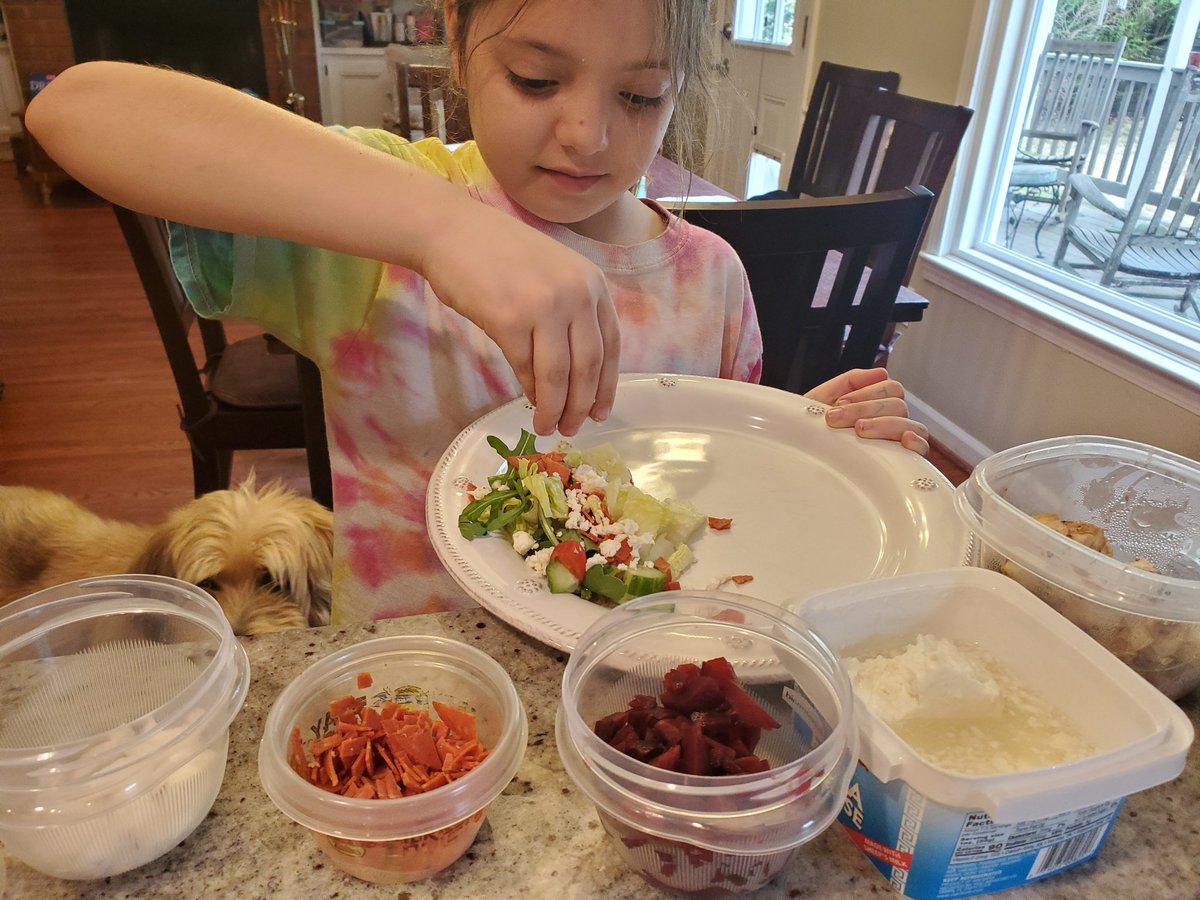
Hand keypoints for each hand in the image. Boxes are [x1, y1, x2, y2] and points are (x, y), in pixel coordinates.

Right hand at [421, 204, 620, 436]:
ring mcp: (545, 306)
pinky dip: (529, 391)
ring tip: (548, 426)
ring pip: (560, 375)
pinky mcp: (510, 320)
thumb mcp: (553, 275)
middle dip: (582, 405)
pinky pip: (526, 368)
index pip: (612, 346)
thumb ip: (570, 315)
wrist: (451, 231)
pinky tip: (528, 402)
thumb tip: (575, 376)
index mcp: (593, 283)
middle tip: (573, 428)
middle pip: (589, 366)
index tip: (600, 412)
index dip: (607, 386)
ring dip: (555, 408)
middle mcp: (577, 294)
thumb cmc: (499, 254)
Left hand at [806, 368, 929, 455]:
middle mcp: (890, 422)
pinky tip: (904, 440)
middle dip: (866, 409)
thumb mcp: (822, 401)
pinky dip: (916, 442)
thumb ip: (849, 382)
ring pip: (910, 424)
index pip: (890, 388)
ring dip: (884, 425)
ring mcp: (898, 442)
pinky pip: (923, 449)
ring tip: (859, 431)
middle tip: (838, 420)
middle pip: (898, 405)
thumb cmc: (810, 433)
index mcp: (875, 406)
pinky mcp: (903, 463)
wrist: (795, 459)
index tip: (837, 407)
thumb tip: (880, 372)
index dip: (865, 394)